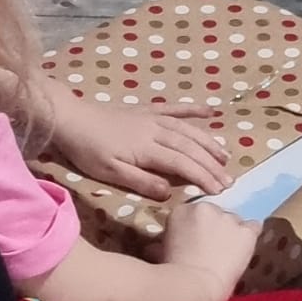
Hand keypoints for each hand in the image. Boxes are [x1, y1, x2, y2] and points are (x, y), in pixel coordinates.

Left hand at [51, 91, 231, 197]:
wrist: (71, 119)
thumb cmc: (88, 151)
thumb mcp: (110, 173)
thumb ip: (141, 182)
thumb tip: (169, 192)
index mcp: (148, 149)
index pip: (183, 164)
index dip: (203, 177)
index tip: (220, 190)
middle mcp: (156, 131)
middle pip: (191, 148)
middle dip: (212, 164)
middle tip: (230, 179)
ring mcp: (153, 118)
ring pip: (188, 129)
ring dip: (209, 142)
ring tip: (226, 155)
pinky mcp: (147, 110)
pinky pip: (175, 108)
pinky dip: (194, 110)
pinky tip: (210, 112)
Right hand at [162, 199, 260, 300]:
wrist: (195, 286)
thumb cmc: (172, 273)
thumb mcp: (160, 253)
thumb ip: (161, 243)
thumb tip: (156, 246)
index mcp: (182, 210)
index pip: (193, 213)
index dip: (195, 229)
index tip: (193, 243)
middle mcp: (206, 208)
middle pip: (215, 214)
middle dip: (214, 228)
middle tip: (210, 250)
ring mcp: (228, 218)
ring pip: (234, 220)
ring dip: (231, 233)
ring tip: (227, 254)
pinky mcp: (246, 232)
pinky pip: (253, 228)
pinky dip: (249, 237)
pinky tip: (244, 249)